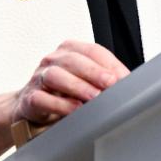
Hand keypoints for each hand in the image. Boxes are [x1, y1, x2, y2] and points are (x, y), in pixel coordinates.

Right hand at [8, 40, 129, 132]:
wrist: (31, 106)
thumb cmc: (64, 91)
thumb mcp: (85, 80)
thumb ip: (105, 78)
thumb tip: (130, 84)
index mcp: (69, 50)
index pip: (93, 51)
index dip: (110, 64)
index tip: (124, 78)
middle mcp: (53, 60)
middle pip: (74, 60)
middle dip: (94, 72)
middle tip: (110, 85)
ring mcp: (38, 77)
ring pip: (56, 76)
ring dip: (78, 87)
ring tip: (94, 98)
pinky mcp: (30, 98)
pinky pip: (42, 98)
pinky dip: (60, 104)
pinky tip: (74, 110)